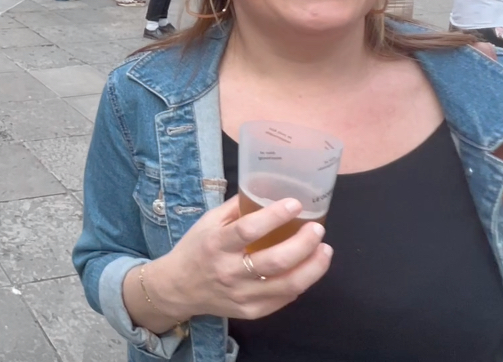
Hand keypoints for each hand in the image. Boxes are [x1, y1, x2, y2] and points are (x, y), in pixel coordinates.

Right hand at [146, 196, 331, 321]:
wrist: (178, 288)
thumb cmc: (196, 249)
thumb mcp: (208, 222)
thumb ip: (237, 208)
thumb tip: (268, 190)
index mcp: (215, 245)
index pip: (248, 230)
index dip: (275, 216)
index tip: (295, 204)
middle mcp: (228, 272)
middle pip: (275, 262)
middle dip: (303, 244)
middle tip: (317, 230)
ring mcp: (242, 295)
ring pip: (287, 285)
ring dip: (313, 267)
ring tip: (324, 251)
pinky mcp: (251, 312)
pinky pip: (284, 299)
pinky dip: (301, 282)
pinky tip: (307, 269)